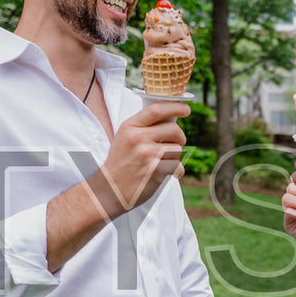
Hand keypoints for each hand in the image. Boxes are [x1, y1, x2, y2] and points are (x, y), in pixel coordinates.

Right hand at [89, 101, 188, 217]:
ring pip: (177, 148)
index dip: (175, 107)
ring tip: (163, 162)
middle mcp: (138, 138)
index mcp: (130, 127)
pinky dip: (176, 171)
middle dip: (180, 136)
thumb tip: (169, 118)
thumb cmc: (120, 164)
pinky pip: (178, 165)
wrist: (110, 189)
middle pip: (173, 129)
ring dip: (175, 156)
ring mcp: (147, 154)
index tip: (185, 109)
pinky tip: (167, 173)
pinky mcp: (156, 170)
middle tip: (176, 142)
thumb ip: (142, 127)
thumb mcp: (124, 138)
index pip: (156, 109)